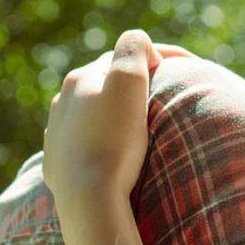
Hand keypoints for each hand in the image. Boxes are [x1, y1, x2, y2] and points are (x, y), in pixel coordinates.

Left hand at [44, 29, 160, 217]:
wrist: (89, 201)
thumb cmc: (113, 140)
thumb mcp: (128, 80)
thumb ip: (133, 47)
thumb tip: (138, 43)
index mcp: (79, 79)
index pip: (124, 57)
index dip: (157, 59)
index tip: (187, 72)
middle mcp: (61, 104)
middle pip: (106, 85)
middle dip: (133, 88)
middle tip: (165, 100)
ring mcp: (57, 137)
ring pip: (93, 116)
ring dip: (115, 116)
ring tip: (140, 129)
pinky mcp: (58, 168)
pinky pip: (84, 146)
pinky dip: (102, 143)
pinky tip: (115, 154)